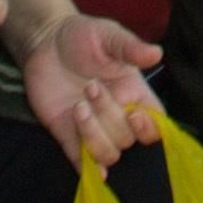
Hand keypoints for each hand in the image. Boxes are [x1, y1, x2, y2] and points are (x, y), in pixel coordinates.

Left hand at [22, 13, 162, 170]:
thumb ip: (130, 47)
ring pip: (107, 154)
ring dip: (94, 135)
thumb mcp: (108, 35)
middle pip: (127, 139)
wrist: (45, 42)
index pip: (155, 124)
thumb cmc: (82, 36)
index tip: (134, 114)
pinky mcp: (68, 137)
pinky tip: (90, 166)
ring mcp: (93, 129)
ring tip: (78, 106)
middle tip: (90, 87)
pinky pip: (81, 162)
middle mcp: (117, 117)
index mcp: (134, 94)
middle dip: (109, 116)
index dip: (149, 128)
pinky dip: (87, 168)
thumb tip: (157, 53)